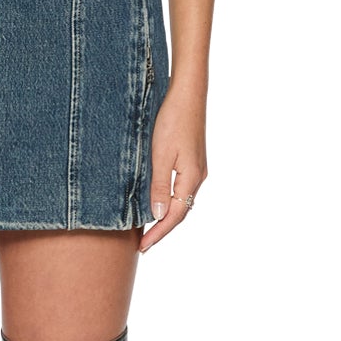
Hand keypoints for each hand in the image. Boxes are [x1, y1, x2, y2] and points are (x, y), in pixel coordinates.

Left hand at [139, 86, 205, 253]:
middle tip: (142, 243)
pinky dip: (168, 200)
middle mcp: (198, 176)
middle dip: (162, 229)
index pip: (175, 216)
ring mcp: (197, 168)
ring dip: (165, 215)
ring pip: (181, 200)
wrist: (187, 93)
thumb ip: (159, 185)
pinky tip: (157, 201)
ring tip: (146, 227)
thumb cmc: (172, 120)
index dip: (158, 233)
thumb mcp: (161, 154)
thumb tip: (159, 214)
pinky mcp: (192, 159)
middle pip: (180, 211)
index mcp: (191, 178)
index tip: (143, 247)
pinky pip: (180, 188)